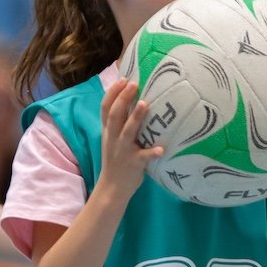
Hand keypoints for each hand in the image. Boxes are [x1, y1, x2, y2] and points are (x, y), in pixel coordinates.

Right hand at [97, 79, 162, 200]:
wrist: (112, 187)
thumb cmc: (116, 159)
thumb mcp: (112, 139)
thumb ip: (118, 123)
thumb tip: (131, 101)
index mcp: (108, 131)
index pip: (105, 108)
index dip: (112, 92)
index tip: (122, 79)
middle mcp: (113, 138)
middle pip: (114, 115)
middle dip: (122, 98)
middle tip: (133, 84)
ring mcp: (123, 150)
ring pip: (127, 131)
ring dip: (135, 118)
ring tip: (144, 104)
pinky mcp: (133, 163)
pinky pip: (143, 157)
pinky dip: (152, 152)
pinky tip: (161, 149)